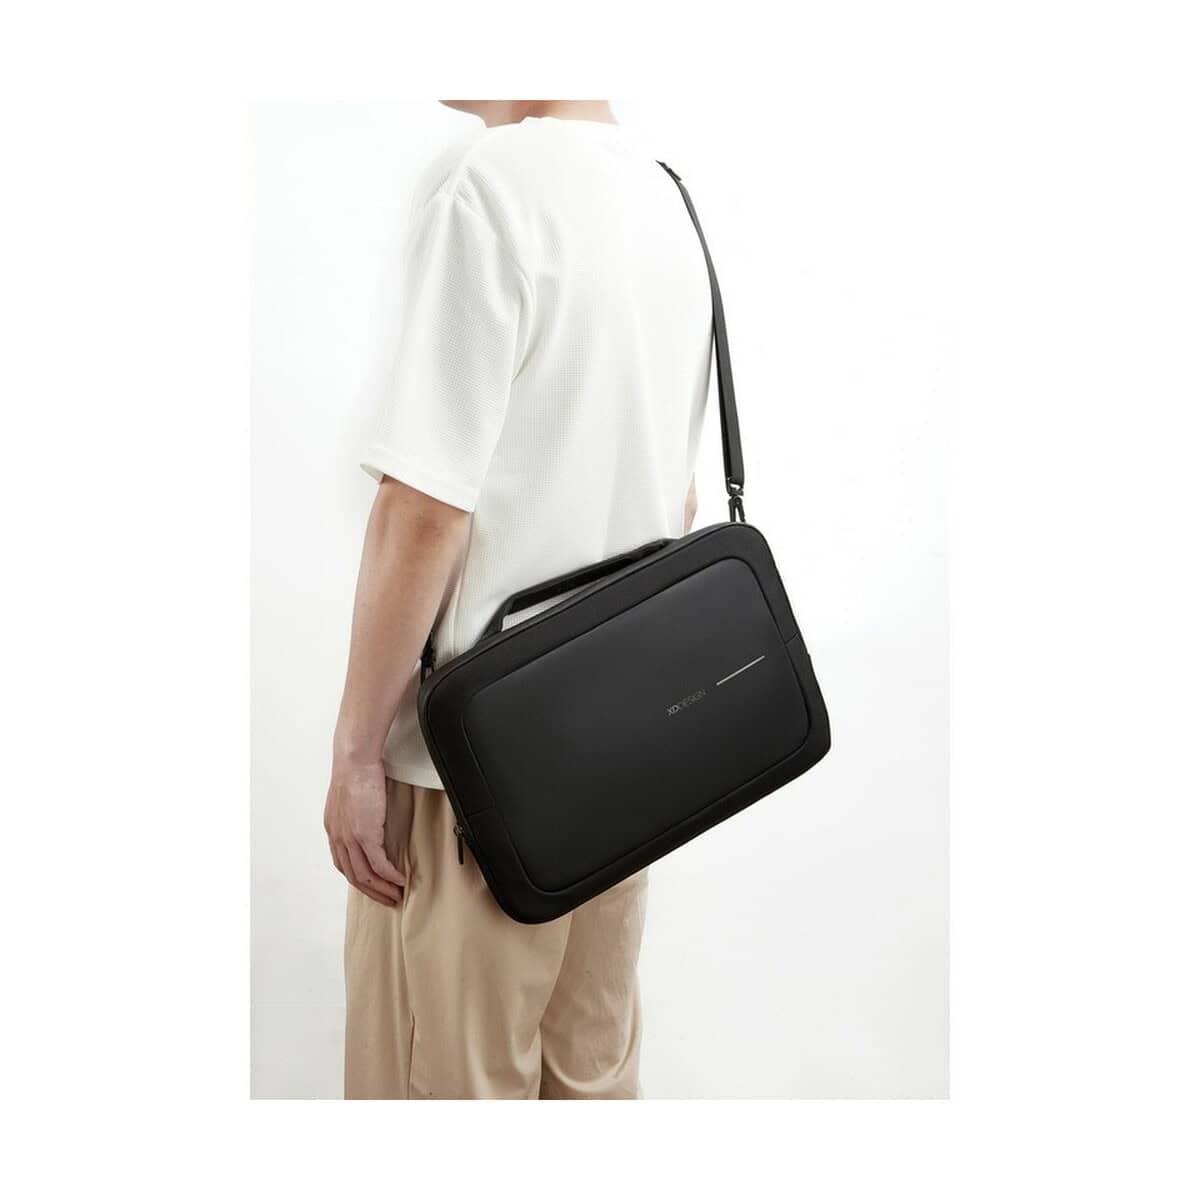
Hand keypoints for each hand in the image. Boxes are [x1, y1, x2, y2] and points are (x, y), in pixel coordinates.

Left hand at [323, 758, 406, 905]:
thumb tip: (369, 817)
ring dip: (382, 889)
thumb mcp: (351, 797)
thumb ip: (356, 813)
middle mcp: (338, 838)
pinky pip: (378, 865)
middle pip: (353, 876)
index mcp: (334, 829)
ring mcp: (350, 839)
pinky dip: (390, 876)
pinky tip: (400, 880)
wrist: (355, 760)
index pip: (343, 864)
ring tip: (397, 895)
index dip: (359, 879)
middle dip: (372, 892)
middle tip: (388, 900)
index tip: (373, 886)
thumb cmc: (356, 771)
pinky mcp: (365, 835)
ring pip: (364, 876)